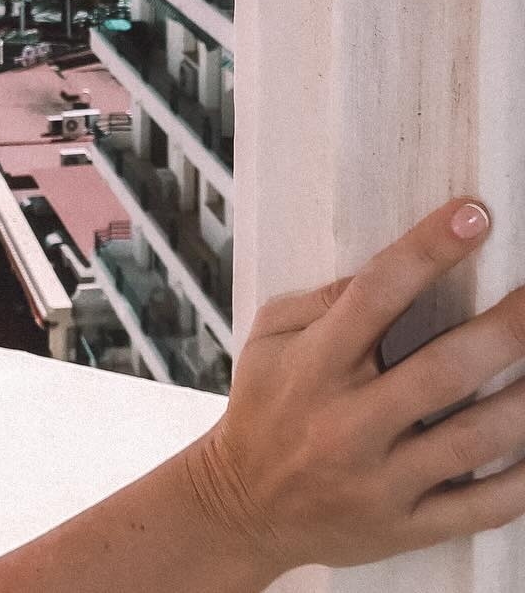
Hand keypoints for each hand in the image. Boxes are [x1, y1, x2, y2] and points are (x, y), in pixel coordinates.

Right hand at [188, 196, 524, 575]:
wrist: (243, 507)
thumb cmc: (262, 407)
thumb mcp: (269, 338)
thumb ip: (322, 300)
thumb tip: (391, 270)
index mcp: (316, 363)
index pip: (378, 293)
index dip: (429, 250)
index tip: (474, 216)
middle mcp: (350, 421)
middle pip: (442, 370)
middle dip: (504, 330)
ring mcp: (382, 479)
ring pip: (473, 440)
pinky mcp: (407, 525)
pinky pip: (482, 508)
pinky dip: (523, 481)